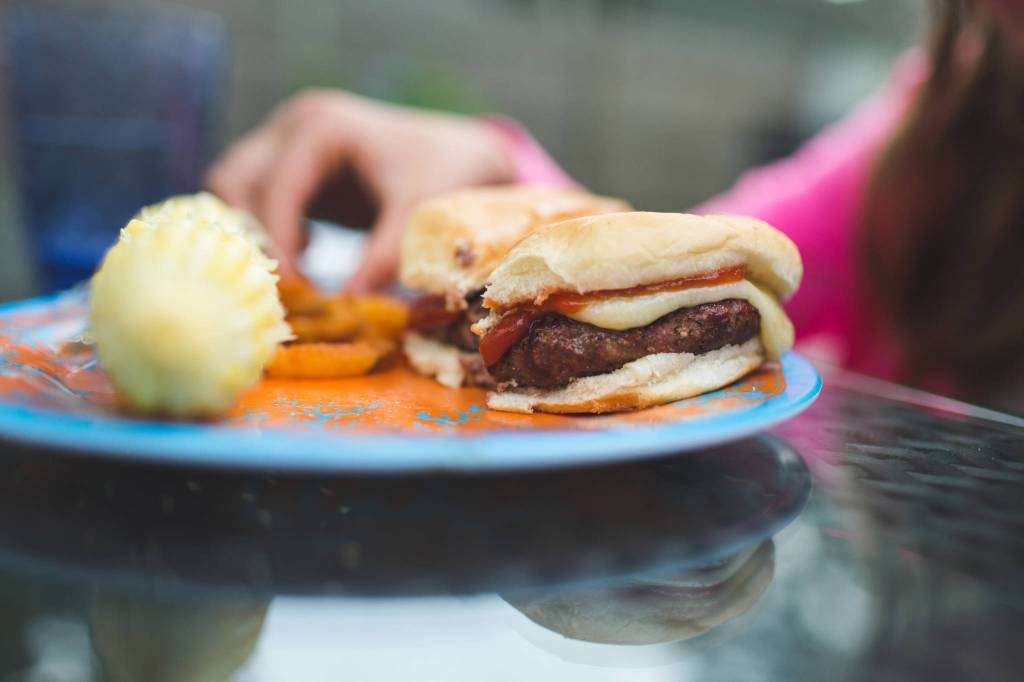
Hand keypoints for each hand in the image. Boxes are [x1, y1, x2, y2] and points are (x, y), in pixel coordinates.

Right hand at [205, 90, 514, 290]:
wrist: (467, 158)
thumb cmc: (447, 177)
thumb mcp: (419, 216)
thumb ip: (385, 257)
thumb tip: (348, 306)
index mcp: (323, 126)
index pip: (275, 186)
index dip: (277, 241)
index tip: (294, 290)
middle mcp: (296, 125)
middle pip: (234, 179)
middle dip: (253, 236)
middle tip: (283, 287)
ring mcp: (289, 140)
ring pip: (233, 187)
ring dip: (252, 233)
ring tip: (293, 273)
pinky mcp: (293, 166)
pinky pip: (253, 197)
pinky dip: (266, 229)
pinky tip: (307, 255)